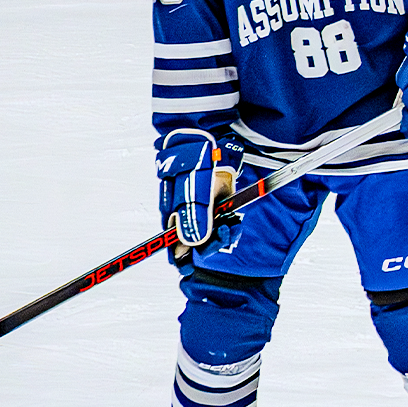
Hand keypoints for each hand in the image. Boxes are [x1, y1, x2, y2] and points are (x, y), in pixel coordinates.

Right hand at [156, 129, 244, 261]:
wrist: (209, 138)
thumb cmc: (194, 160)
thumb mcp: (193, 188)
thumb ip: (193, 215)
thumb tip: (192, 243)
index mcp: (171, 213)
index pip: (171, 243)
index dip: (179, 258)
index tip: (186, 268)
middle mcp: (185, 215)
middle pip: (194, 243)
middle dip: (210, 244)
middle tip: (224, 233)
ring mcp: (202, 210)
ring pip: (211, 235)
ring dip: (223, 234)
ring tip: (233, 224)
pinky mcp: (217, 205)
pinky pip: (222, 223)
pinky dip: (230, 224)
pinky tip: (235, 219)